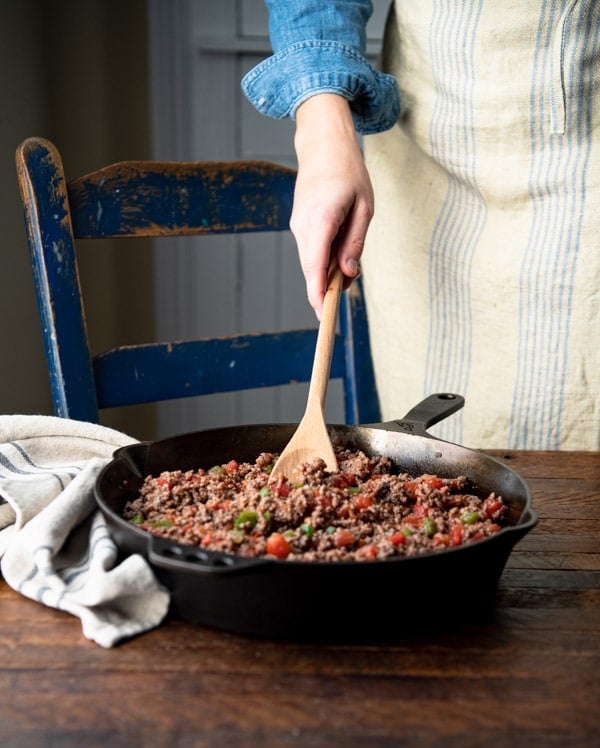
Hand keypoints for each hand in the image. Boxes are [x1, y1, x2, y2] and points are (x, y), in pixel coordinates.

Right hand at [292, 94, 373, 317]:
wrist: (322, 144)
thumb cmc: (348, 172)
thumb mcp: (364, 207)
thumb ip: (355, 242)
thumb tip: (349, 273)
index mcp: (321, 220)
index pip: (315, 267)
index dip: (318, 294)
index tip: (324, 315)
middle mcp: (303, 226)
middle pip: (313, 270)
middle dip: (329, 286)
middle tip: (350, 286)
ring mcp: (298, 226)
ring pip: (313, 261)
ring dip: (329, 270)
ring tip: (348, 257)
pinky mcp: (299, 225)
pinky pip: (312, 250)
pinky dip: (325, 257)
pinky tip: (338, 247)